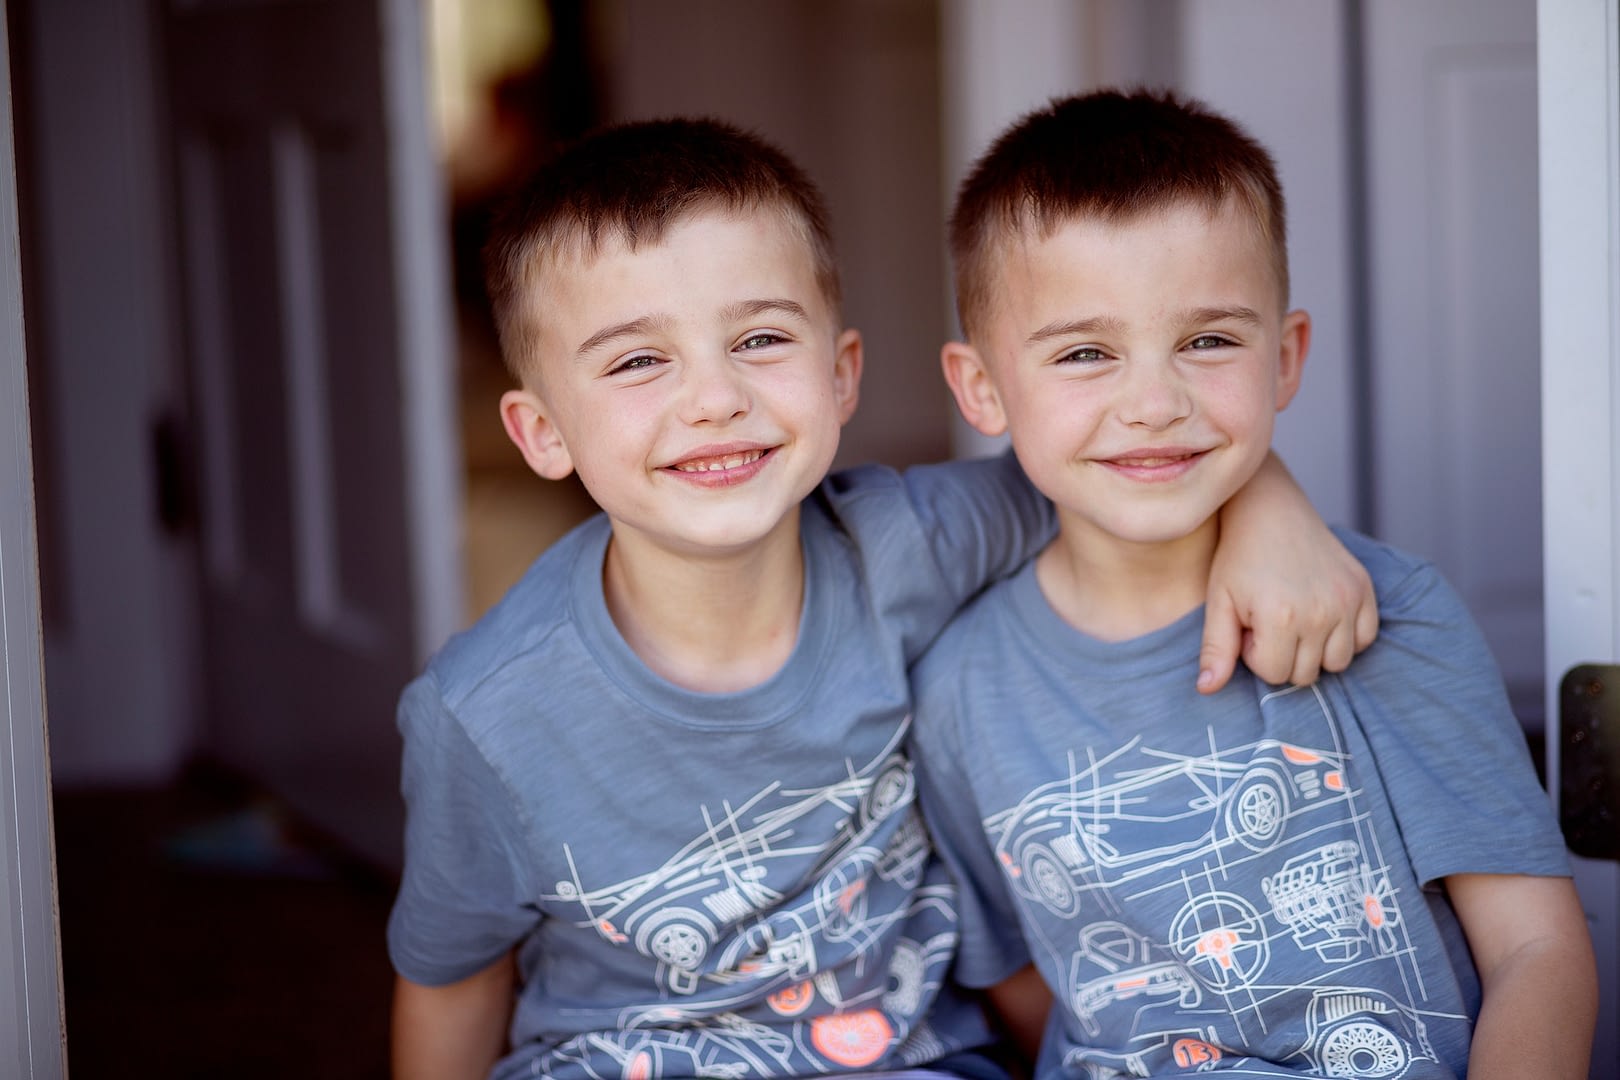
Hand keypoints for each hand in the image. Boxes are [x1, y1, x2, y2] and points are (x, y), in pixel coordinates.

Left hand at [1200, 453, 1378, 691]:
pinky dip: (1345, 636)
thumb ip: (1215, 650)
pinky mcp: (1364, 588)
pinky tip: (1319, 614)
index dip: (1255, 654)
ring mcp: (1348, 600)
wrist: (1270, 509)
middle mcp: (1322, 612)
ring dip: (1314, 651)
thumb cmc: (1238, 557)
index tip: (1248, 624)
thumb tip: (1207, 691)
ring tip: (1293, 619)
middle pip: (1307, 674)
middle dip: (1283, 655)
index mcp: (1281, 617)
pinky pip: (1364, 639)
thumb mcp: (1218, 602)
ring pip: (1338, 662)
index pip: (1274, 674)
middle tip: (1268, 619)